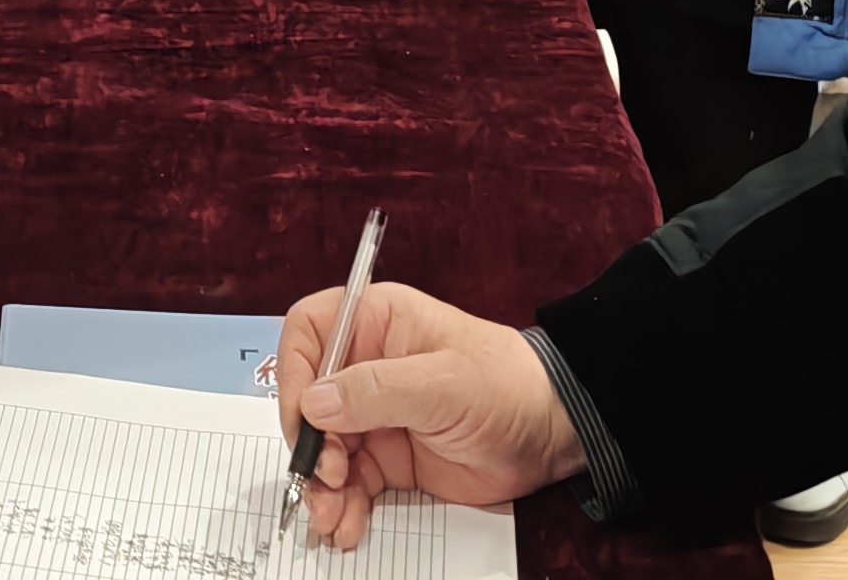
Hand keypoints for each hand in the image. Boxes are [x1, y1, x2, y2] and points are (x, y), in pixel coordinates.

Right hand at [276, 279, 583, 552]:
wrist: (551, 437)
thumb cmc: (506, 386)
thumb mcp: (443, 383)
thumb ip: (377, 389)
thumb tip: (314, 402)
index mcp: (376, 322)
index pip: (309, 334)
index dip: (296, 374)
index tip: (304, 419)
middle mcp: (367, 366)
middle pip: (310, 400)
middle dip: (310, 443)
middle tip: (326, 476)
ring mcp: (377, 415)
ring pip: (326, 448)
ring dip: (321, 484)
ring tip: (331, 515)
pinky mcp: (390, 458)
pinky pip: (351, 482)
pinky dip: (343, 504)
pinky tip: (347, 525)